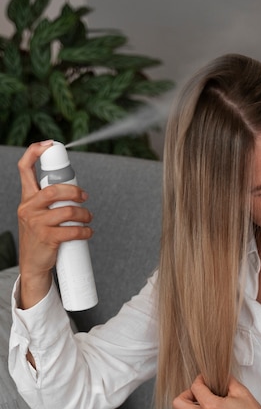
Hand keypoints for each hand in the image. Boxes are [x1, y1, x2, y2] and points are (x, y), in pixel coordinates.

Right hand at [17, 141, 92, 307]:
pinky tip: (88, 232)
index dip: (35, 152)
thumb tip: (73, 190)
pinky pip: (72, 230)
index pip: (24, 169)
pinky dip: (85, 230)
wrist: (33, 264)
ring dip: (84, 214)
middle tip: (85, 197)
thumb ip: (48, 201)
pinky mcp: (47, 238)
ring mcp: (37, 223)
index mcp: (26, 198)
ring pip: (67, 210)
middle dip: (74, 191)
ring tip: (88, 218)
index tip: (49, 144)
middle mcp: (28, 208)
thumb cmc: (40, 237)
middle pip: (53, 189)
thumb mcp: (37, 215)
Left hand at [173, 375, 260, 408]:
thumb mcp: (241, 391)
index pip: (195, 387)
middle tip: (198, 392)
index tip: (205, 379)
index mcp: (213, 407)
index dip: (200, 379)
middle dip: (186, 393)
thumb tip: (218, 375)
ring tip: (199, 406)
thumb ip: (226, 380)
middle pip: (178, 404)